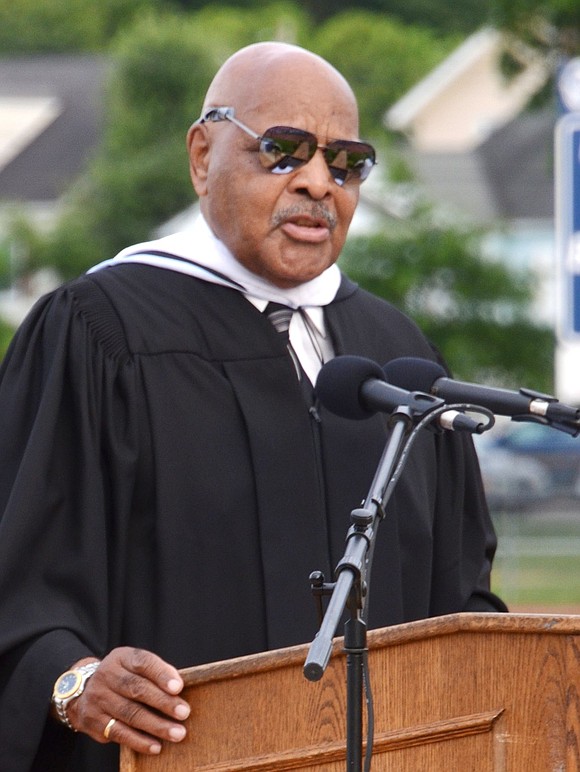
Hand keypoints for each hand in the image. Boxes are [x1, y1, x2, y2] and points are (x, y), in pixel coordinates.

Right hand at [66, 648, 190, 755]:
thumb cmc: (121, 677)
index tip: (178, 687)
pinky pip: (118, 733)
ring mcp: (98, 698)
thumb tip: (178, 688)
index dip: (161, 674)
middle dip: (163, 702)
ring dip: (156, 726)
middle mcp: (107, 676)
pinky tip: (155, 746)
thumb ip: (155, 672)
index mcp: (121, 658)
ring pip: (129, 714)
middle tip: (184, 712)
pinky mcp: (93, 721)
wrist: (81, 689)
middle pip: (137, 689)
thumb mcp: (133, 665)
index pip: (143, 662)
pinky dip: (139, 741)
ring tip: (177, 733)